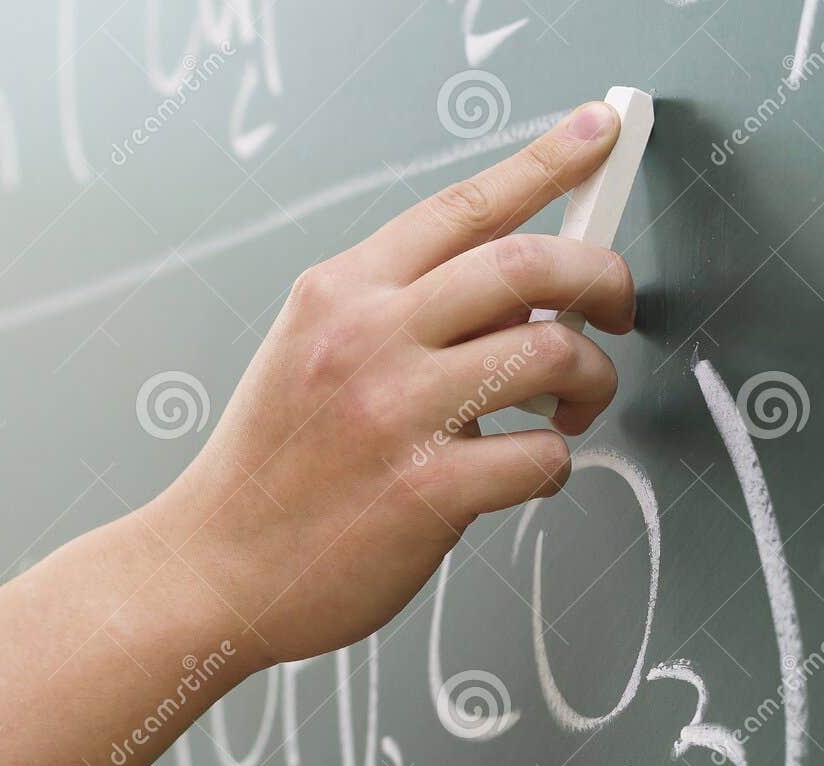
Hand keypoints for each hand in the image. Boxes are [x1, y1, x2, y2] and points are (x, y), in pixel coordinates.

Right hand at [163, 101, 635, 666]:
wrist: (213, 566)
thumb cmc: (268, 469)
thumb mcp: (305, 354)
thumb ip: (393, 313)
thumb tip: (514, 289)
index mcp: (338, 295)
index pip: (462, 206)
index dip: (547, 160)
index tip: (599, 133)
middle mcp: (367, 339)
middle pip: (530, 263)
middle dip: (603, 275)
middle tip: (617, 306)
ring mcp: (396, 414)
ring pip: (554, 353)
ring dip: (591, 379)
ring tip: (572, 406)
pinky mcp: (427, 491)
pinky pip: (543, 456)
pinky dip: (553, 465)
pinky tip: (522, 474)